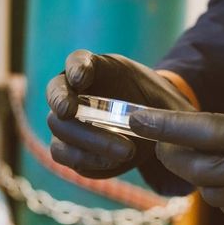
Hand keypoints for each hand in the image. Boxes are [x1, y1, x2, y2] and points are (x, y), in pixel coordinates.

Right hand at [46, 49, 193, 192]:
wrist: (155, 129)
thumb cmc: (158, 106)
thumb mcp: (166, 100)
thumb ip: (162, 108)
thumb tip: (162, 125)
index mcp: (98, 70)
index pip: (77, 61)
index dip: (75, 67)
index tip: (82, 78)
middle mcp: (76, 92)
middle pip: (57, 94)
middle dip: (65, 104)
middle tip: (73, 112)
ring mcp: (70, 120)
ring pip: (58, 128)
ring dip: (86, 140)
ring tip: (125, 151)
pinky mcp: (71, 146)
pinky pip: (63, 153)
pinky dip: (84, 159)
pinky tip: (111, 163)